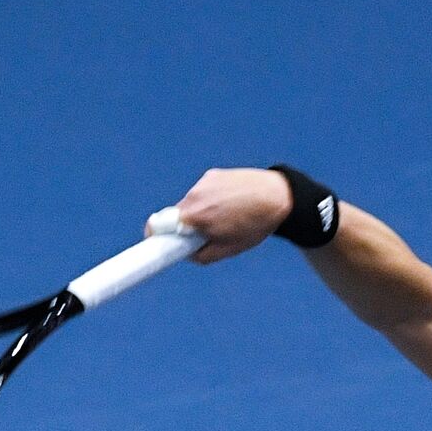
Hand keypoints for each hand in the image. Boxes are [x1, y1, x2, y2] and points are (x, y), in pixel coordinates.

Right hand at [148, 168, 291, 264]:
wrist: (278, 196)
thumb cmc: (254, 225)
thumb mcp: (228, 249)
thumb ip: (202, 255)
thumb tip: (187, 254)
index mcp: (195, 216)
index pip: (157, 225)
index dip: (153, 236)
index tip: (154, 243)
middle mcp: (195, 196)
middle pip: (176, 215)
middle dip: (185, 226)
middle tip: (204, 234)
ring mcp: (203, 183)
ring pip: (190, 202)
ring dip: (200, 212)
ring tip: (226, 216)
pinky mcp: (212, 174)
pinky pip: (203, 191)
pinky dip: (210, 199)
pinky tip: (230, 203)